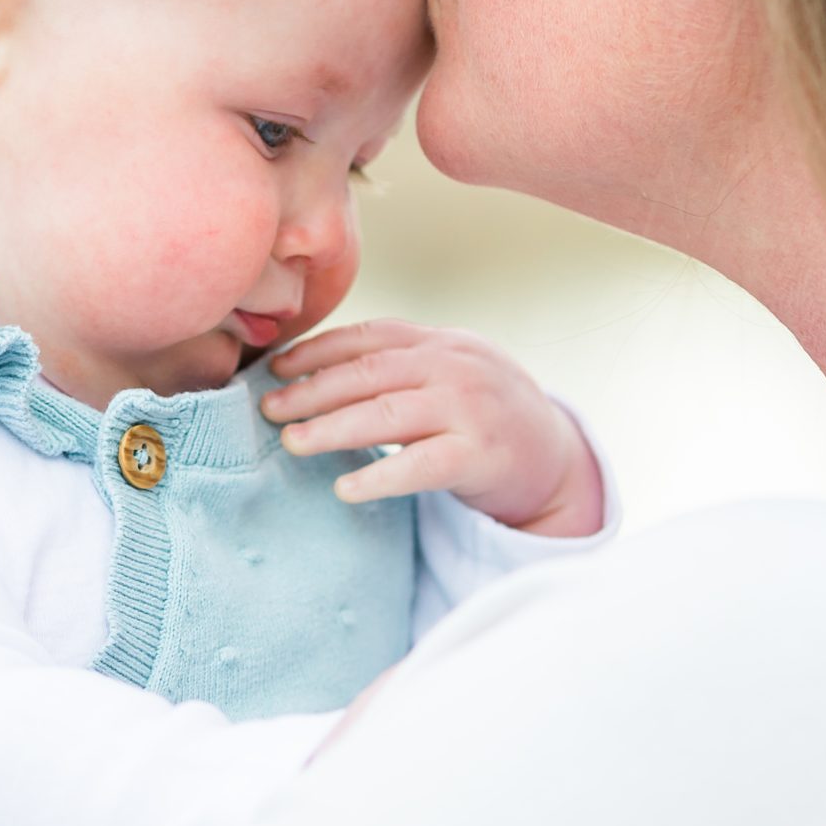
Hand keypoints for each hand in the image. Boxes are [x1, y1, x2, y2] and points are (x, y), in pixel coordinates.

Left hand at [262, 320, 604, 536]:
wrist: (556, 458)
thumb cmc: (486, 417)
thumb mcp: (450, 373)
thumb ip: (401, 365)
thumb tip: (316, 372)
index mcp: (442, 342)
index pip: (370, 337)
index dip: (318, 351)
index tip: (276, 368)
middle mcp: (456, 367)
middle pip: (369, 374)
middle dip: (312, 390)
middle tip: (269, 409)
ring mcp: (471, 409)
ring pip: (387, 414)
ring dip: (332, 429)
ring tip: (292, 443)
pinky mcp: (481, 456)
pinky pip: (420, 466)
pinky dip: (379, 477)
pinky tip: (344, 488)